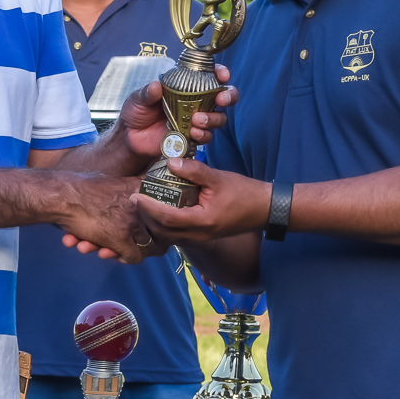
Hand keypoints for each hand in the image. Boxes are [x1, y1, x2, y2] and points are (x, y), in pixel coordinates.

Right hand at [55, 175, 159, 263]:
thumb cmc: (82, 188)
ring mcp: (133, 221)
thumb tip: (139, 194)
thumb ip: (131, 191)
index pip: (166, 211)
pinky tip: (108, 253)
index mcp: (143, 188)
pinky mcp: (121, 237)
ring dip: (134, 249)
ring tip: (114, 248)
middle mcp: (143, 204)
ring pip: (149, 246)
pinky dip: (123, 258)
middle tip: (137, 243)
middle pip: (162, 231)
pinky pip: (134, 257)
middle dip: (151, 240)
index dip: (160, 224)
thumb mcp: (115, 182)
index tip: (152, 229)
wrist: (63, 196)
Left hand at [117, 65, 235, 162]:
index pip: (209, 75)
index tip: (223, 75)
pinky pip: (206, 136)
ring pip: (218, 118)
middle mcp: (195, 101)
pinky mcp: (192, 137)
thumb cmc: (136, 111)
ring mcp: (196, 120)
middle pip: (223, 96)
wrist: (130, 138)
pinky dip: (203, 135)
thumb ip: (147, 93)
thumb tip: (156, 86)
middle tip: (222, 99)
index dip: (220, 72)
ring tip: (197, 120)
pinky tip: (193, 134)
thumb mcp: (137, 99)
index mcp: (185, 85)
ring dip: (213, 118)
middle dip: (228, 96)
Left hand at [132, 157, 272, 243]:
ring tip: (145, 203)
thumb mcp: (218, 177)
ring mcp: (200, 237)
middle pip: (163, 231)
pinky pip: (177, 233)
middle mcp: (199, 234)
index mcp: (202, 222)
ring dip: (154, 221)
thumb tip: (171, 161)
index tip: (134, 195)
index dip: (148, 207)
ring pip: (169, 235)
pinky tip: (162, 208)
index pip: (166, 218)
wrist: (264, 209)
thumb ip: (194, 170)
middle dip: (146, 216)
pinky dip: (166, 223)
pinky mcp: (202, 235)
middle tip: (136, 198)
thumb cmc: (244, 193)